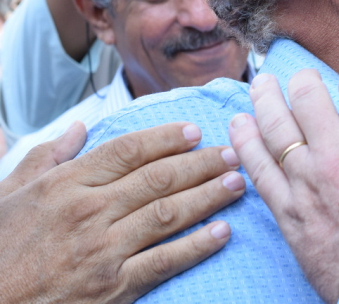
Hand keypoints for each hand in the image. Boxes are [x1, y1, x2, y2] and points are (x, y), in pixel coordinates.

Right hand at [0, 121, 245, 303]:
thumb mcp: (7, 194)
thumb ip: (46, 157)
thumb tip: (79, 128)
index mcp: (64, 185)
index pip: (127, 151)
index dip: (166, 138)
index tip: (194, 131)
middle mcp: (87, 211)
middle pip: (158, 177)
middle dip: (201, 163)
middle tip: (232, 153)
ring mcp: (102, 250)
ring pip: (168, 213)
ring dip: (208, 195)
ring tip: (238, 182)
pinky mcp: (113, 288)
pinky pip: (164, 261)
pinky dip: (197, 246)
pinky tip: (223, 232)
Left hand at [229, 70, 338, 303]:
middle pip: (307, 96)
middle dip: (303, 81)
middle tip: (300, 80)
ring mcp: (308, 182)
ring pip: (274, 125)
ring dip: (265, 98)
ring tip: (260, 84)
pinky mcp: (287, 211)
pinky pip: (257, 167)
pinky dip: (244, 141)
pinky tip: (238, 124)